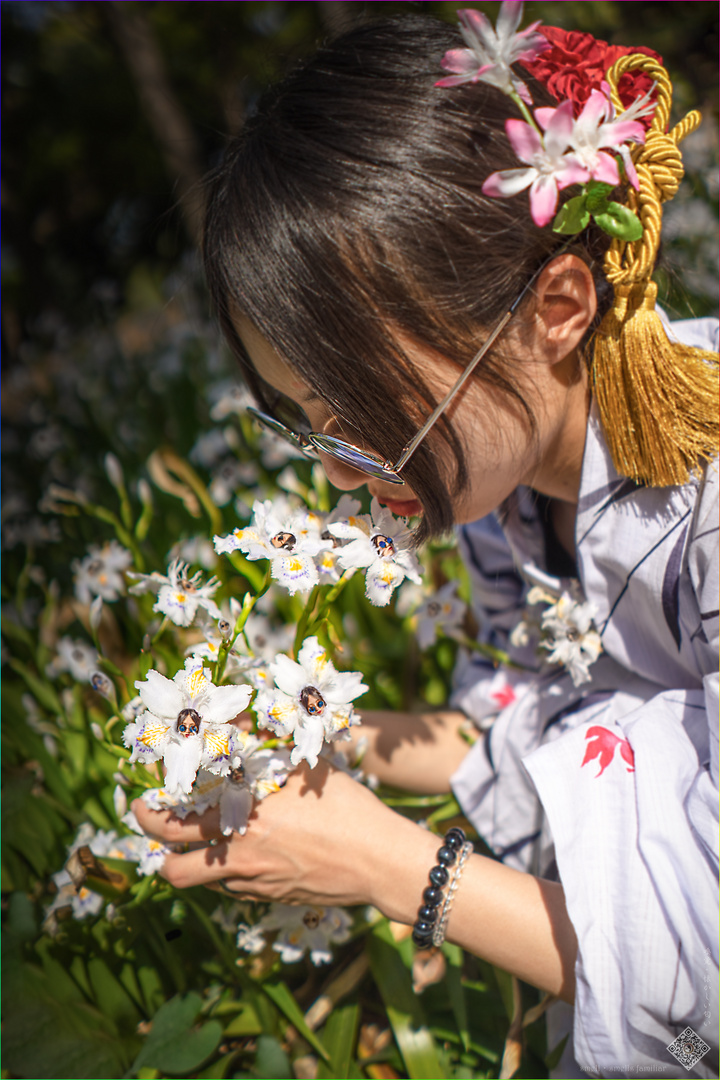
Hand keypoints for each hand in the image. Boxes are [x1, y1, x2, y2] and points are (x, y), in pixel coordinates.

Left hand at [131, 760, 417, 908]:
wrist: (378, 860)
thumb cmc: (347, 806)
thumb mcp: (305, 766)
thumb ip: (268, 748)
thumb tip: (242, 725)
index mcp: (242, 815)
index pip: (174, 819)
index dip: (149, 810)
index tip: (143, 798)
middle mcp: (238, 852)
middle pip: (171, 863)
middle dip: (152, 842)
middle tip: (148, 821)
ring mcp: (251, 882)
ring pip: (197, 882)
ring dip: (186, 862)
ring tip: (190, 841)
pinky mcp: (267, 898)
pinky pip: (230, 888)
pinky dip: (224, 871)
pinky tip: (242, 851)